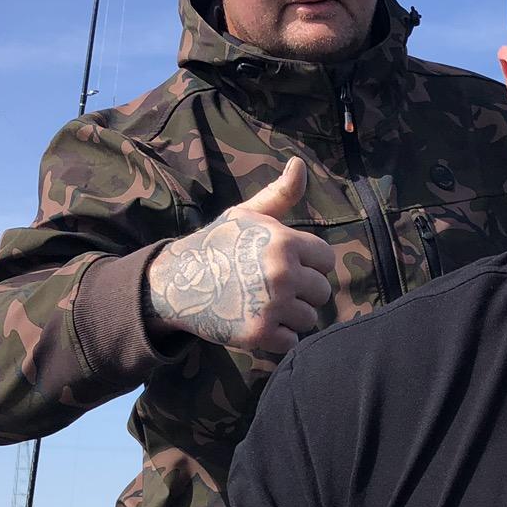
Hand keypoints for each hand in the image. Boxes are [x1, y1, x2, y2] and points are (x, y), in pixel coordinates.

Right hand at [146, 158, 334, 352]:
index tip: (288, 265)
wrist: (179, 281)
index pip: (327, 260)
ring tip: (266, 305)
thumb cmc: (219, 244)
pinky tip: (259, 322)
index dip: (310, 264)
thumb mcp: (248, 215)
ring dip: (292, 317)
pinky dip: (279, 338)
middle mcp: (282, 273)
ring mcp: (272, 305)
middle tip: (274, 289)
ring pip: (309, 319)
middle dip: (303, 292)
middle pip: (322, 292)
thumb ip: (280, 195)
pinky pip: (292, 341)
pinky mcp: (259, 333)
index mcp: (284, 242)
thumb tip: (299, 164)